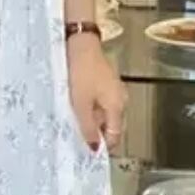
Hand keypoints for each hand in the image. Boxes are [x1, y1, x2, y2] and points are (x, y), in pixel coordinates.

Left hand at [68, 34, 126, 151]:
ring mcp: (114, 89)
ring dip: (90, 119)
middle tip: (76, 136)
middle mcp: (120, 99)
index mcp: (117, 106)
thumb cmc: (81, 72)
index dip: (102, 146)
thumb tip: (94, 147)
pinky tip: (75, 104)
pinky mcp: (105, 81)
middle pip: (110, 125)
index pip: (114, 136)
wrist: (80, 43)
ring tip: (73, 119)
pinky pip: (99, 101)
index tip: (87, 151)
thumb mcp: (80, 104)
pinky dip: (89, 106)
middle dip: (95, 132)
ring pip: (103, 113)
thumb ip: (88, 128)